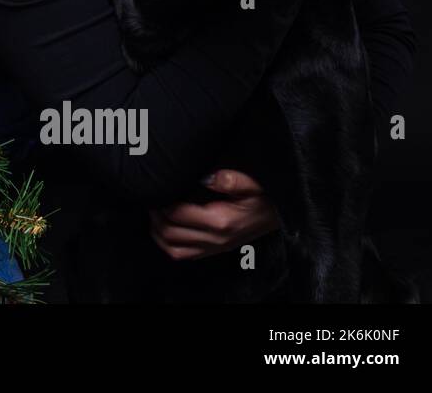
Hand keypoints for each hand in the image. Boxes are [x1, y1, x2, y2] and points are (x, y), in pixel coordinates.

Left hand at [148, 169, 279, 260]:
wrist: (279, 216)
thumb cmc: (263, 198)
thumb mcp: (251, 184)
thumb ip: (229, 180)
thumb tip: (204, 176)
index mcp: (220, 220)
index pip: (177, 214)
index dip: (162, 202)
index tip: (157, 188)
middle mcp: (214, 238)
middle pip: (169, 232)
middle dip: (155, 215)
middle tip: (152, 198)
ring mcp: (213, 248)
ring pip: (172, 248)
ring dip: (157, 231)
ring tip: (155, 211)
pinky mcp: (213, 251)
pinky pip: (182, 255)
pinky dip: (167, 243)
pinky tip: (165, 227)